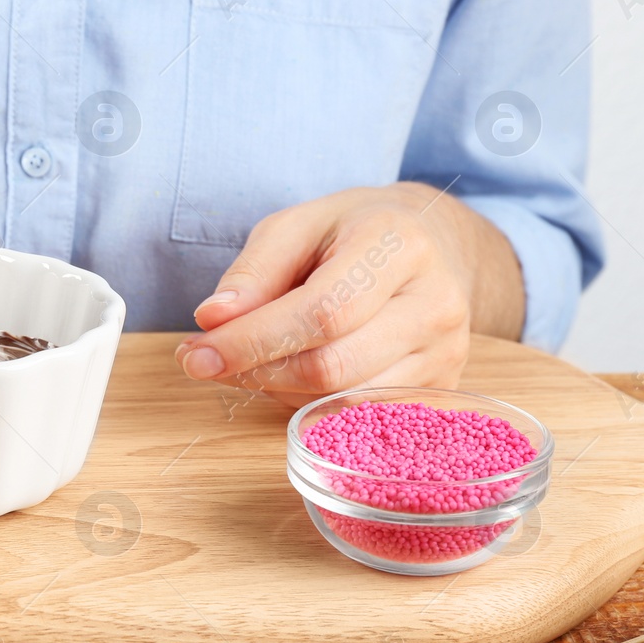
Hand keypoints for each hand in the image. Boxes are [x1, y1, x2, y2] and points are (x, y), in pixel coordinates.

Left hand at [176, 182, 524, 406]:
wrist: (430, 243)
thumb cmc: (351, 232)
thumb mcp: (295, 227)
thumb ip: (253, 272)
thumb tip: (213, 321)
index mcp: (397, 246)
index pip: (322, 313)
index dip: (254, 341)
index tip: (197, 354)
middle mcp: (435, 302)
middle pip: (333, 365)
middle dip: (257, 371)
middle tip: (205, 361)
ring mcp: (446, 350)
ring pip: (344, 399)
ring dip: (278, 389)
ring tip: (251, 359)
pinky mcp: (440, 385)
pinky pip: (360, 415)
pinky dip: (310, 401)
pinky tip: (289, 373)